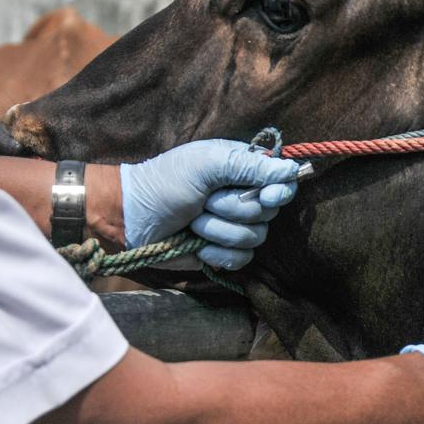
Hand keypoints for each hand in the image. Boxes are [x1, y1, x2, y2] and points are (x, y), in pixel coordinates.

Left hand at [120, 140, 298, 268]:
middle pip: (269, 212)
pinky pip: (241, 258)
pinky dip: (218, 253)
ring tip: (194, 221)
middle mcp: (243, 196)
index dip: (278, 191)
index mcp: (241, 169)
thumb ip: (249, 165)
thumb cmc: (165, 182)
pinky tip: (198, 244)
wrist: (131, 218)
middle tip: (205, 201)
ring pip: (255, 237)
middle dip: (234, 209)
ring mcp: (232, 225)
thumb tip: (293, 170)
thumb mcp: (206, 164)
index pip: (281, 181)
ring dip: (219, 231)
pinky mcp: (222, 251)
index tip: (266, 196)